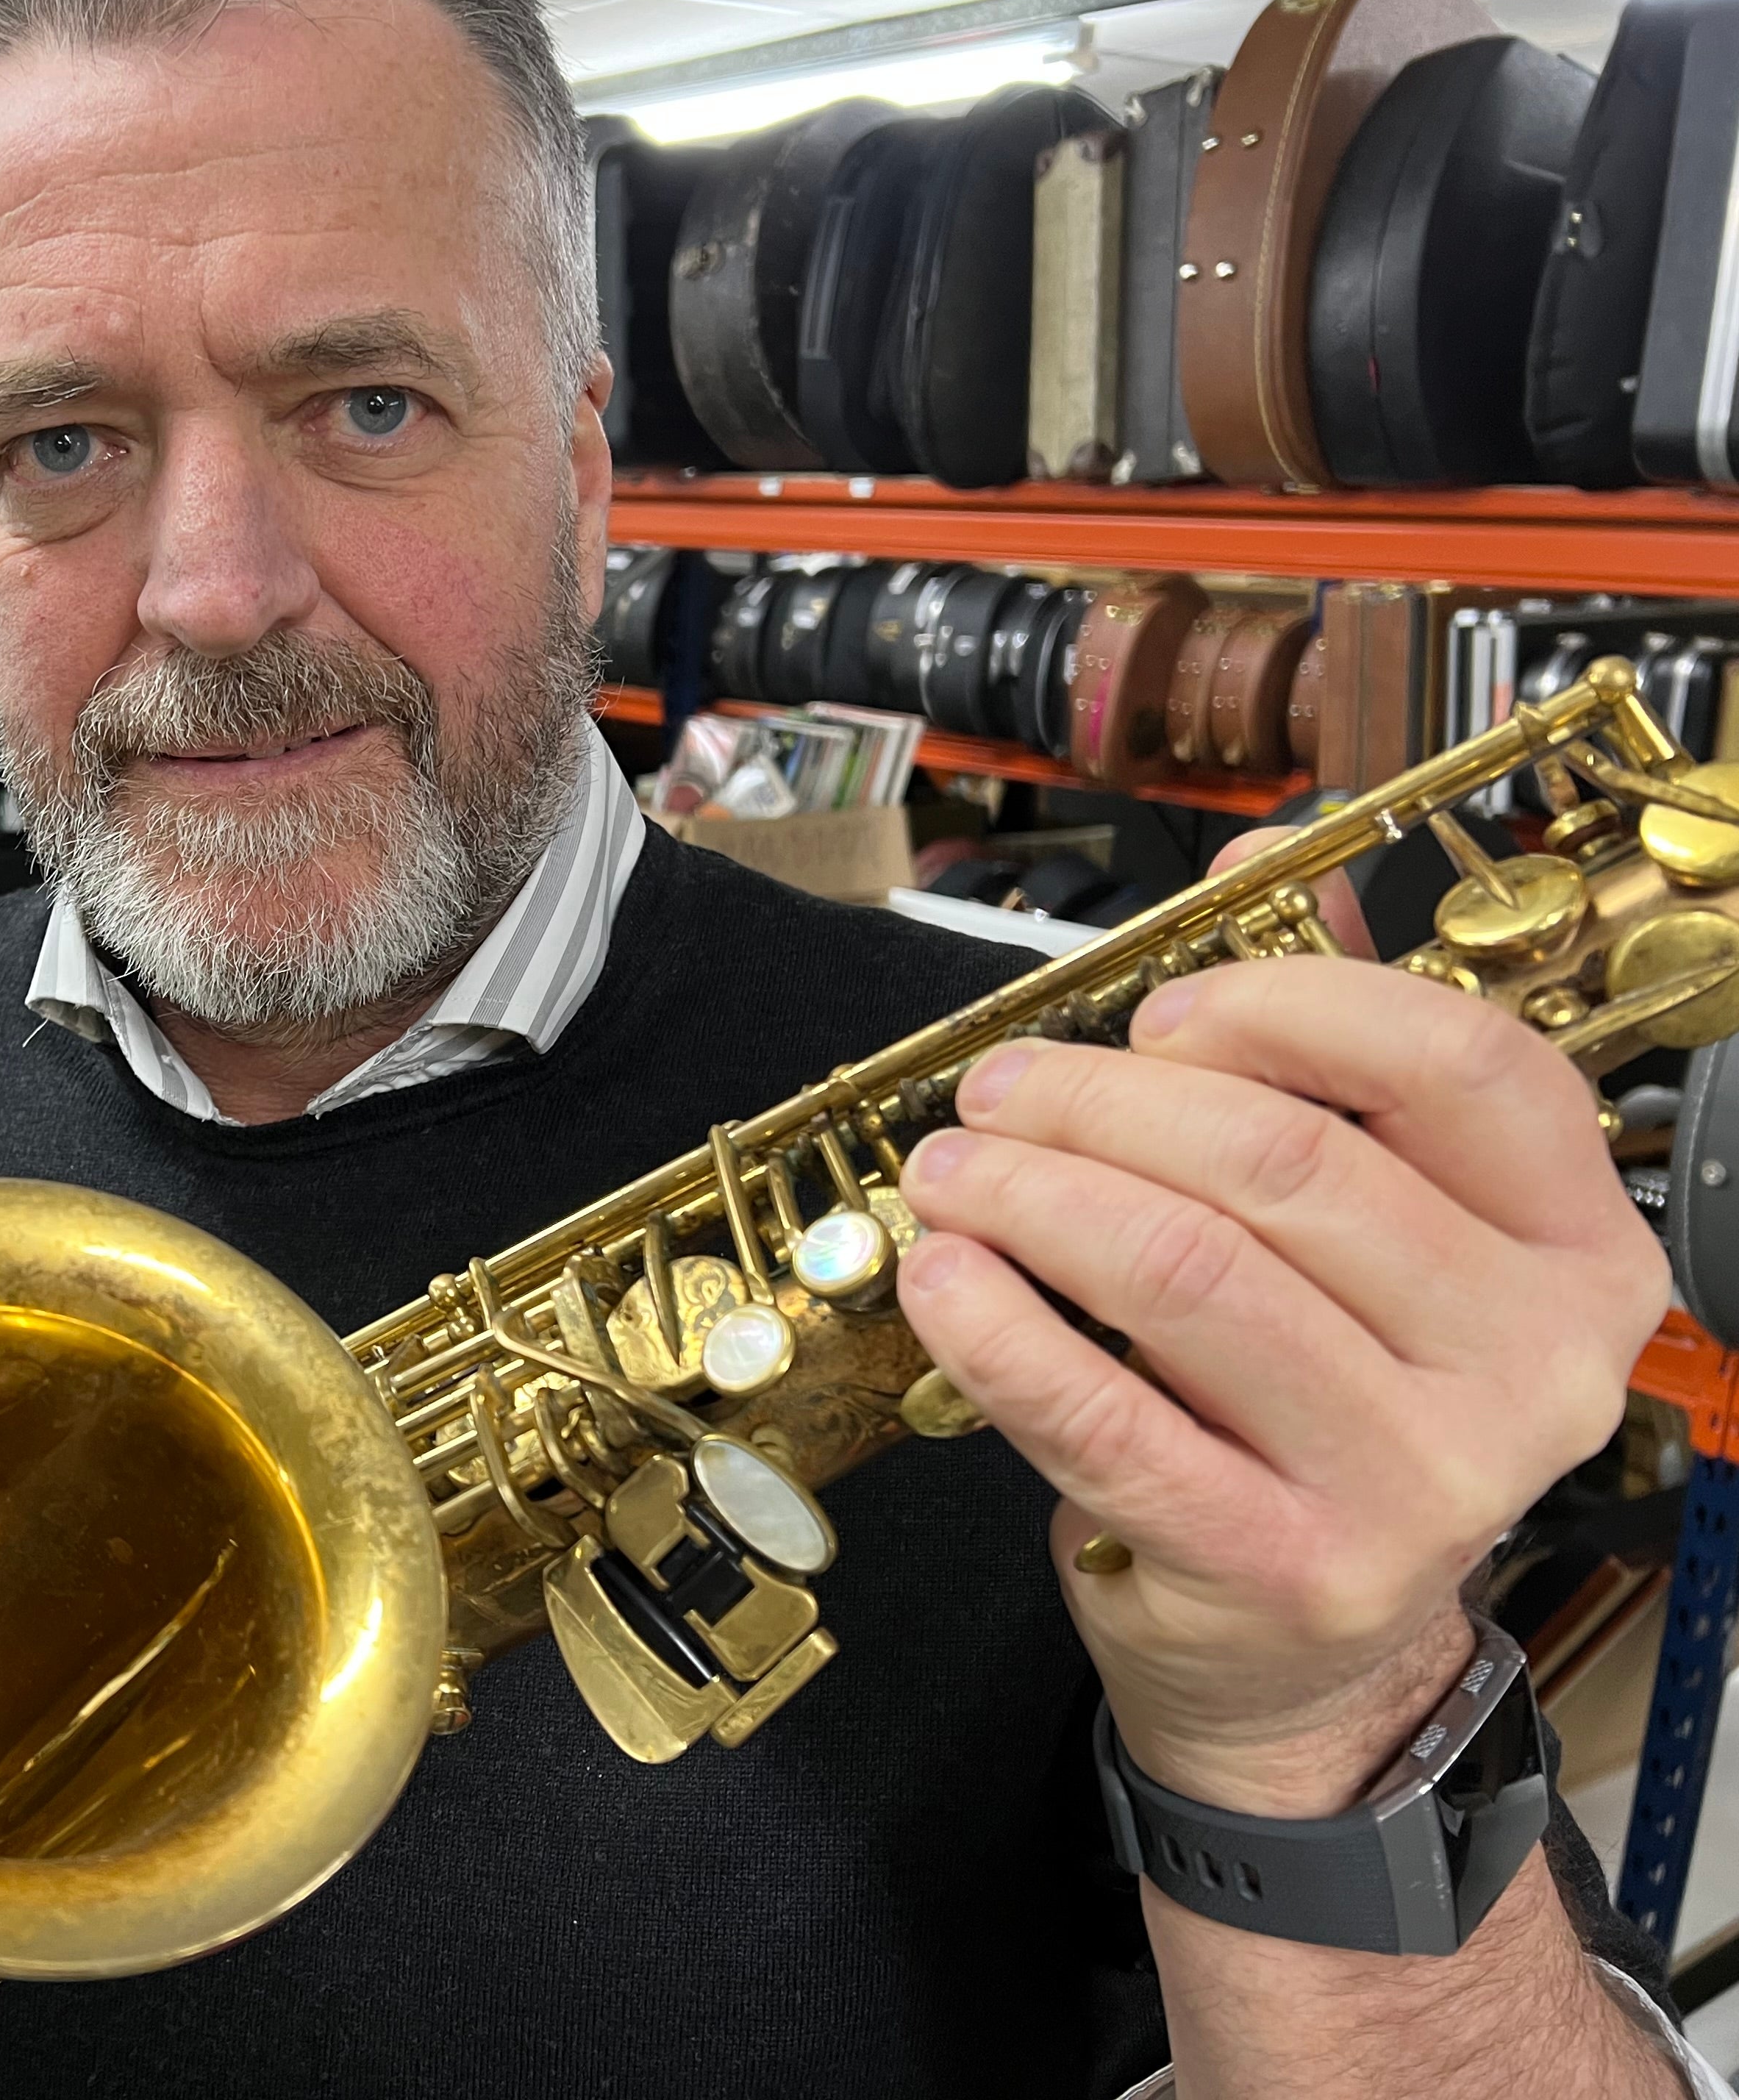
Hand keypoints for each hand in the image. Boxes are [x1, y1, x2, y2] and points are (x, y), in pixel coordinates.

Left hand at [893, 834, 1668, 1817]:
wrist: (1309, 1658)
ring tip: (950, 1170)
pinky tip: (940, 1274)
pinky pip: (1103, 1415)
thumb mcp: (1372, 1230)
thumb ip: (1330, 1047)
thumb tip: (1255, 860)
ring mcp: (1419, 1482)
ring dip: (1034, 1197)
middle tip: (999, 1089)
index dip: (1289, 1006)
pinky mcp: (1283, 1567)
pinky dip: (997, 1327)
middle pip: (1289, 1167)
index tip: (1161, 1002)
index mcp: (1576, 1251)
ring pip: (1186, 1274)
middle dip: (1107, 1102)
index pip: (1462, 1065)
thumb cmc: (1323, 1405)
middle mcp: (1531, 1369)